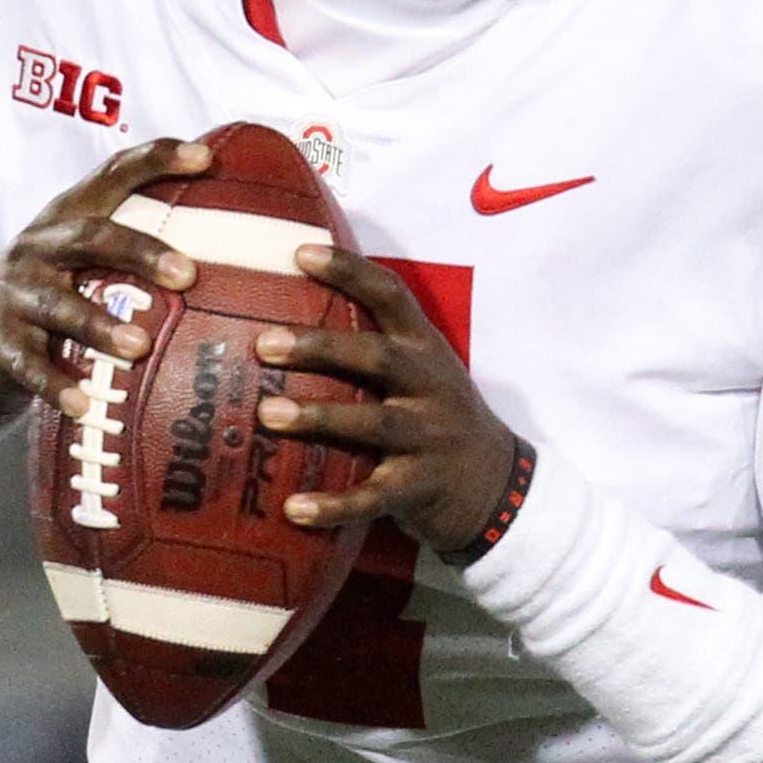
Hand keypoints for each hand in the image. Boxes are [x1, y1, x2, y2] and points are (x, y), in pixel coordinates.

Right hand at [0, 137, 207, 420]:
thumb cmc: (55, 289)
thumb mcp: (85, 258)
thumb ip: (136, 244)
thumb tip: (230, 241)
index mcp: (67, 218)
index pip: (112, 176)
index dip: (157, 160)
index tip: (206, 158)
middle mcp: (38, 247)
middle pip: (89, 237)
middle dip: (140, 251)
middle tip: (188, 273)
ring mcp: (16, 293)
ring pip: (57, 305)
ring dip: (99, 325)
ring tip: (140, 345)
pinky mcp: (1, 342)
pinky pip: (30, 365)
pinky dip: (56, 385)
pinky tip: (84, 405)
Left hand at [255, 246, 519, 556]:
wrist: (497, 485)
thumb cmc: (436, 417)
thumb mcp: (421, 371)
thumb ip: (373, 346)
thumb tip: (284, 313)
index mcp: (426, 349)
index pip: (391, 297)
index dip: (350, 272)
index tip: (301, 253)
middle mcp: (431, 387)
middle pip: (378, 358)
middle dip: (321, 348)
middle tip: (265, 344)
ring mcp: (429, 439)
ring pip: (374, 424)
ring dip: (319, 417)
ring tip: (266, 414)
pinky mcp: (420, 489)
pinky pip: (373, 497)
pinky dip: (334, 505)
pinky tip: (294, 509)